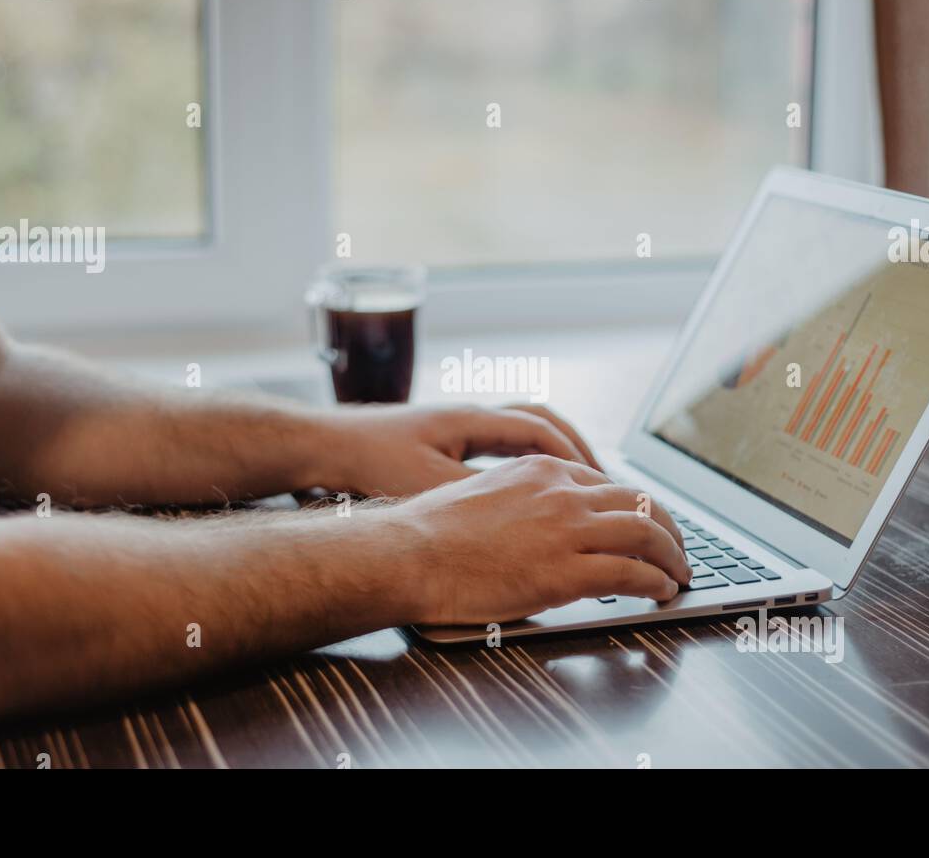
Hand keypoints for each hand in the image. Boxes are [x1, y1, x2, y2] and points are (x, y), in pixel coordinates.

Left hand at [318, 403, 600, 495]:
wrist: (323, 446)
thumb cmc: (372, 464)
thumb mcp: (433, 485)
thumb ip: (484, 494)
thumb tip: (531, 511)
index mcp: (474, 420)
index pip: (542, 429)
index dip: (576, 456)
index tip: (601, 484)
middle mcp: (470, 416)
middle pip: (541, 421)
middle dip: (576, 449)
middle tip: (604, 483)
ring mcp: (456, 427)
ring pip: (520, 432)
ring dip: (552, 455)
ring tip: (575, 487)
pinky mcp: (442, 443)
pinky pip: (499, 446)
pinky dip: (523, 465)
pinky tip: (525, 495)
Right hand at [386, 454, 688, 624]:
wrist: (407, 554)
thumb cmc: (431, 534)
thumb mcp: (484, 494)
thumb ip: (524, 501)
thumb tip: (542, 525)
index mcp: (542, 469)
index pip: (608, 484)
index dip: (635, 507)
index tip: (644, 525)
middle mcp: (562, 491)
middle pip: (638, 502)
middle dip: (666, 528)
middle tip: (676, 550)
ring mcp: (567, 529)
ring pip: (646, 533)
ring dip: (672, 556)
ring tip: (680, 573)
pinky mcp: (566, 571)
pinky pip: (631, 574)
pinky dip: (656, 583)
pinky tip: (662, 592)